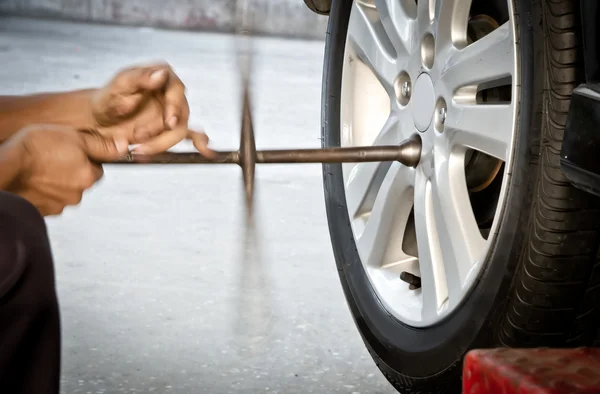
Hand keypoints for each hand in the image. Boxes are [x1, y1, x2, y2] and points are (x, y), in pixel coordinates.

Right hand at [0, 125, 128, 215]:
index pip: (97, 169)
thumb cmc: (34, 150)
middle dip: (71, 172)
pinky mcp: (41, 211)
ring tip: (39, 170)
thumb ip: (101, 145)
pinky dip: (42, 192)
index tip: (71, 152)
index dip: (85, 158)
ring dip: (56, 183)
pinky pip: (47, 201)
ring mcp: (58, 205)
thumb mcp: (73, 137)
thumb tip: (124, 146)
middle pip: (81, 181)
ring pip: (63, 192)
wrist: (3, 168)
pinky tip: (32, 181)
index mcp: (88, 176)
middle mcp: (77, 195)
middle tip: (53, 158)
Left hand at [90, 62, 214, 157]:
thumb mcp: (119, 85)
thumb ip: (139, 77)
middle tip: (141, 137)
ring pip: (179, 130)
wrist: (98, 122)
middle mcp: (171, 93)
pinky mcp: (171, 128)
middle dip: (163, 130)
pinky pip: (190, 135)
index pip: (176, 88)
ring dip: (161, 142)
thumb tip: (160, 74)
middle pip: (180, 113)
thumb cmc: (107, 99)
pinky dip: (199, 143)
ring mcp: (173, 112)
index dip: (174, 105)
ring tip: (138, 149)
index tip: (168, 121)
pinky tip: (205, 151)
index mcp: (160, 76)